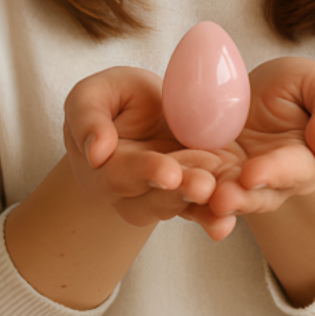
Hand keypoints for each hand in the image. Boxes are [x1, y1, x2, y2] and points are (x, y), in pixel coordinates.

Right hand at [63, 67, 235, 239]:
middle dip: (181, 191)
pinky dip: (214, 216)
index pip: (120, 174)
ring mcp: (159, 197)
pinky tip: (227, 221)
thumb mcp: (93, 94)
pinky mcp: (187, 196)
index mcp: (101, 168)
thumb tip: (96, 152)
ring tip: (221, 193)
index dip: (145, 172)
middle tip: (204, 185)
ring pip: (179, 205)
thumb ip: (87, 116)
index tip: (169, 172)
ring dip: (202, 203)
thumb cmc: (114, 99)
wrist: (144, 112)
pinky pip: (200, 211)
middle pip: (154, 197)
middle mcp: (128, 192)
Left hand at [187, 57, 314, 223]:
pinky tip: (166, 185)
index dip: (273, 173)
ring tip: (193, 196)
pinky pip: (195, 185)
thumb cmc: (296, 88)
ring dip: (207, 201)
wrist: (257, 93)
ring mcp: (235, 181)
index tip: (252, 174)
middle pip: (255, 195)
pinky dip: (182, 188)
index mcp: (302, 162)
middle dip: (237, 198)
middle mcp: (269, 182)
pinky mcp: (208, 174)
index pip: (291, 170)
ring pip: (223, 197)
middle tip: (220, 198)